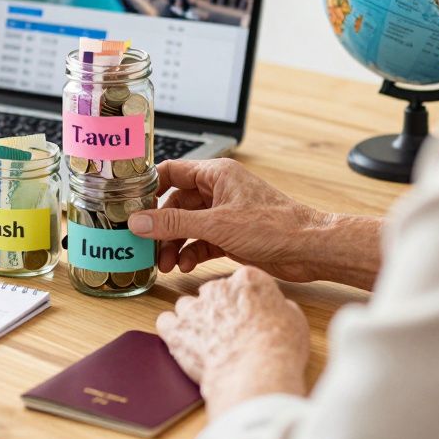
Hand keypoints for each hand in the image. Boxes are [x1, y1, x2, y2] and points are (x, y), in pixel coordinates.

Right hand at [128, 159, 382, 288]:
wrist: (309, 248)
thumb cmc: (274, 226)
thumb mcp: (215, 224)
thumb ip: (173, 224)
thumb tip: (139, 221)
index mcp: (216, 174)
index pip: (171, 172)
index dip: (149, 188)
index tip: (129, 205)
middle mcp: (219, 190)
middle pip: (176, 204)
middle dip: (160, 226)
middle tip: (145, 245)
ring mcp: (225, 213)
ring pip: (187, 225)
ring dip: (174, 244)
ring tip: (166, 264)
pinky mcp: (232, 234)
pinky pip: (201, 240)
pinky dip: (191, 252)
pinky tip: (186, 266)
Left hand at [158, 267, 308, 417]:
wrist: (255, 375)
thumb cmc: (279, 350)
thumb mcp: (295, 321)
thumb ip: (280, 307)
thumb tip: (278, 308)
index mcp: (248, 280)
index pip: (242, 281)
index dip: (246, 300)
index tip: (249, 314)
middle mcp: (217, 288)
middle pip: (214, 292)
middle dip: (220, 309)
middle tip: (231, 332)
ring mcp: (194, 308)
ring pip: (188, 305)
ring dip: (195, 319)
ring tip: (209, 341)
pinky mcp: (176, 329)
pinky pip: (166, 321)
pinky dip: (173, 331)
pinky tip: (185, 342)